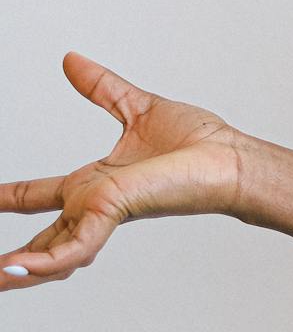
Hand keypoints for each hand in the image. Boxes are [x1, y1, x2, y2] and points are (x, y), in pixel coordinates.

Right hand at [1, 52, 246, 289]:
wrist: (232, 159)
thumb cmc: (200, 143)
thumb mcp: (136, 108)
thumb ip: (101, 87)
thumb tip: (71, 60)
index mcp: (96, 183)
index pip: (41, 195)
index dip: (9, 198)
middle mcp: (94, 205)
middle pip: (40, 239)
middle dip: (8, 259)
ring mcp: (102, 214)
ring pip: (48, 257)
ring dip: (14, 271)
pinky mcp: (114, 214)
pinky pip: (70, 249)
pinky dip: (39, 263)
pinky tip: (10, 272)